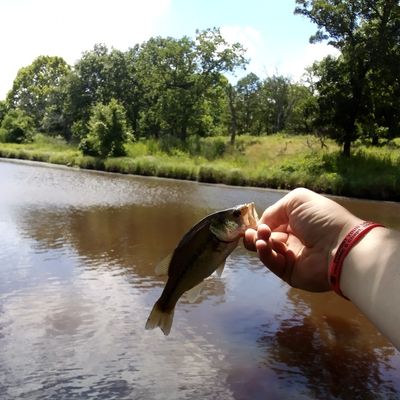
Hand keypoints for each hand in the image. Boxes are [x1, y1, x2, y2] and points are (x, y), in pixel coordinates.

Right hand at [244, 188, 361, 290]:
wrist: (341, 246)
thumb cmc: (321, 219)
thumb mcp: (296, 201)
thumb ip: (273, 211)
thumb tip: (261, 225)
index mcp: (297, 222)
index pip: (273, 223)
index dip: (260, 223)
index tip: (249, 223)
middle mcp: (293, 239)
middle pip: (266, 238)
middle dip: (256, 234)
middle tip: (249, 232)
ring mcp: (291, 257)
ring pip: (266, 250)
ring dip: (259, 242)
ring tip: (260, 237)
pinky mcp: (290, 273)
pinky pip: (272, 263)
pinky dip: (265, 254)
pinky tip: (263, 245)